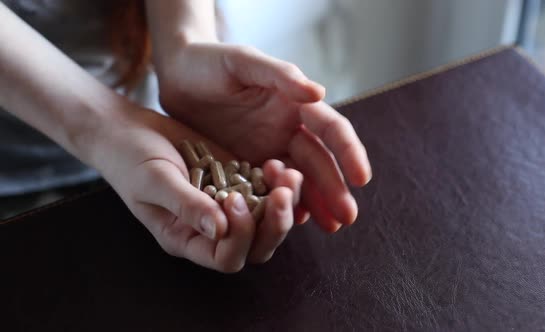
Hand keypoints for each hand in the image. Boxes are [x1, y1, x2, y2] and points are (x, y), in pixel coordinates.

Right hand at [91, 104, 302, 271]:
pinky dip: (278, 180)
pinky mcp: (238, 178)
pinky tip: (278, 163)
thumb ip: (186, 205)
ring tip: (288, 175)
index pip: (227, 258)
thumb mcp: (154, 181)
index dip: (240, 237)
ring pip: (269, 218)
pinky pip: (267, 189)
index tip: (234, 200)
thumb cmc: (130, 159)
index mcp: (188, 239)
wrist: (129, 130)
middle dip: (276, 223)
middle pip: (257, 245)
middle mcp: (213, 228)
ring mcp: (229, 203)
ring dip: (284, 201)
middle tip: (281, 193)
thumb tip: (220, 229)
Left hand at [156, 42, 371, 231]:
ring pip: (300, 179)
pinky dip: (285, 204)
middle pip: (319, 161)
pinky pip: (271, 189)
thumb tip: (319, 93)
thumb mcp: (242, 61)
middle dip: (335, 188)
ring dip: (317, 202)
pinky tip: (294, 221)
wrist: (178, 77)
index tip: (362, 177)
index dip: (348, 152)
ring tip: (331, 226)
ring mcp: (269, 149)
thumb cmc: (210, 62)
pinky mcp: (248, 166)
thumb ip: (279, 75)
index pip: (330, 128)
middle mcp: (288, 129)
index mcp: (295, 104)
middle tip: (347, 217)